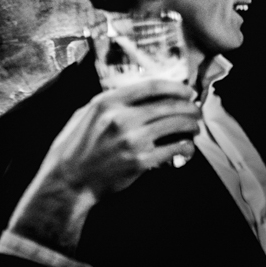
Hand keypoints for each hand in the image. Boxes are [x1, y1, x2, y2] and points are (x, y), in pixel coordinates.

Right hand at [8, 81, 200, 254]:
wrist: (69, 180)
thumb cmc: (75, 148)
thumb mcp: (84, 115)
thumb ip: (109, 103)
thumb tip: (136, 94)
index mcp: (107, 103)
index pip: (152, 86)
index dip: (176, 87)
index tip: (187, 92)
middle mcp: (122, 118)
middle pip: (171, 105)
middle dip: (190, 107)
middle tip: (196, 111)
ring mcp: (133, 140)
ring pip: (178, 125)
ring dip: (192, 125)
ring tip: (194, 128)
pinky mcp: (141, 160)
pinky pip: (175, 148)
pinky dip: (186, 146)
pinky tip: (187, 147)